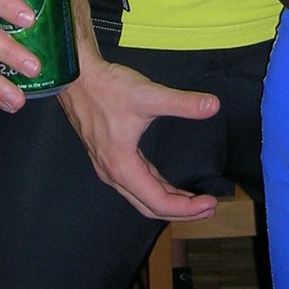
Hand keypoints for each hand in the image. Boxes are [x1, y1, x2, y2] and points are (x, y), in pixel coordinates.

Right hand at [58, 53, 220, 220]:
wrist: (76, 77)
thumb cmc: (108, 88)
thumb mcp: (148, 95)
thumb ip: (182, 103)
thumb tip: (212, 105)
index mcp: (122, 166)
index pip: (159, 202)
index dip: (187, 207)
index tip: (211, 202)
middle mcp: (113, 173)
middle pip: (149, 207)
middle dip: (181, 211)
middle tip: (209, 208)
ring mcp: (108, 167)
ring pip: (141, 197)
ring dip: (168, 202)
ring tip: (193, 201)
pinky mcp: (109, 157)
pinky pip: (135, 183)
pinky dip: (155, 189)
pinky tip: (167, 184)